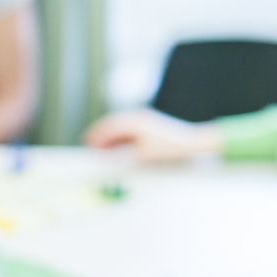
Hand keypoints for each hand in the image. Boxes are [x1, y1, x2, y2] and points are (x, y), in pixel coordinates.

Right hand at [83, 108, 222, 161]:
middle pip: (113, 124)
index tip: (87, 141)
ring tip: (100, 147)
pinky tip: (116, 147)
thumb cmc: (167, 148)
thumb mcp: (142, 154)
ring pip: (121, 128)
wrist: (189, 143)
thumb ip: (123, 155)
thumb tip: (108, 159)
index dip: (97, 134)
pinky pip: (129, 131)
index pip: (110, 126)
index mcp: (135, 122)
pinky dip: (120, 138)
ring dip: (110, 137)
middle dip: (101, 134)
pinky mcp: (149, 126)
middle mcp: (138, 117)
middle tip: (89, 144)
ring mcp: (144, 121)